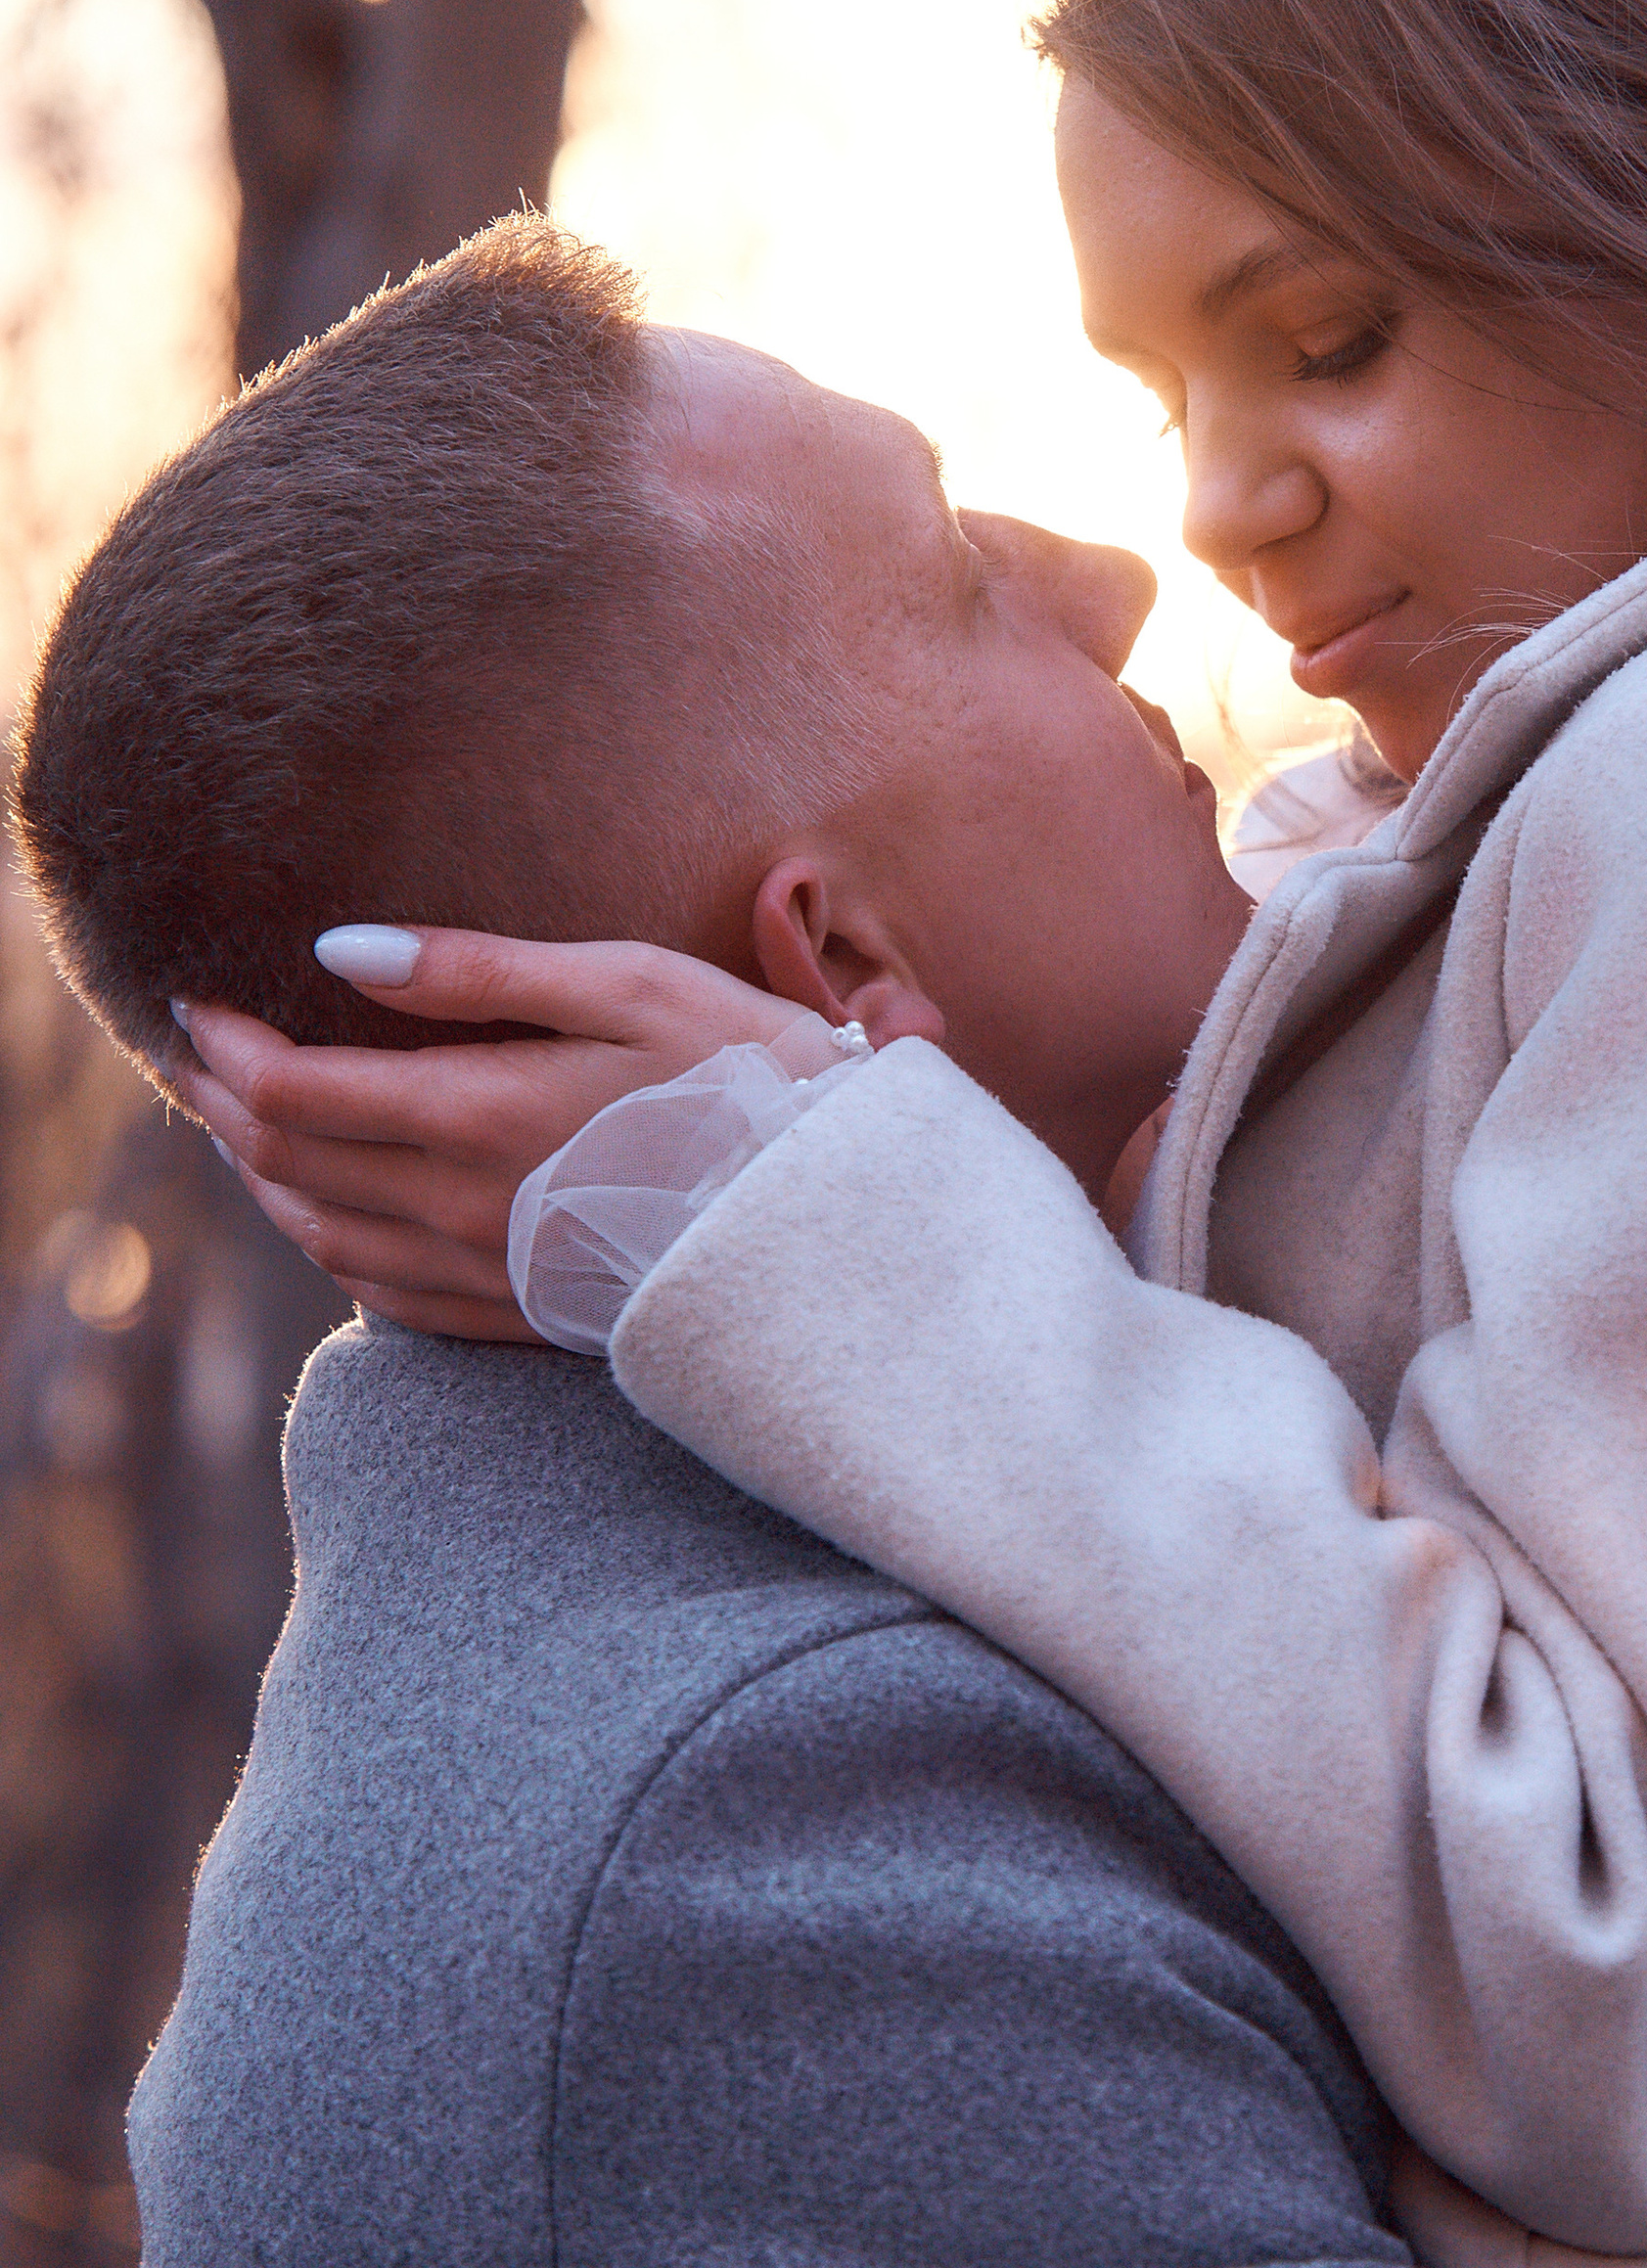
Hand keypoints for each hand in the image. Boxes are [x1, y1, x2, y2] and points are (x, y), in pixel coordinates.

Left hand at [178, 930, 832, 1340]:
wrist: (829, 1218)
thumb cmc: (744, 1076)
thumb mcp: (627, 984)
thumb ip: (475, 969)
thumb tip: (339, 950)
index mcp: (474, 1115)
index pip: (296, 1090)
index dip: (230, 1045)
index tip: (196, 1001)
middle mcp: (457, 1208)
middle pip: (290, 1164)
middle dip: (227, 1105)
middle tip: (198, 1054)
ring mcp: (483, 1274)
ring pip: (322, 1235)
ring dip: (265, 1178)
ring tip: (243, 1127)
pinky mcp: (516, 1316)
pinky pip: (381, 1296)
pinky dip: (329, 1248)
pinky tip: (332, 1218)